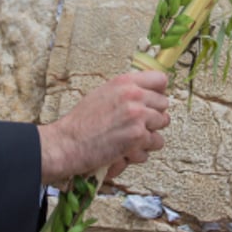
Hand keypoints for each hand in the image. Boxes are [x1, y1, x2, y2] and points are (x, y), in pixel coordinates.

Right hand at [38, 71, 170, 183]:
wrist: (67, 143)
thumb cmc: (81, 122)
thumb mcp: (103, 94)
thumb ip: (126, 92)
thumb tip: (148, 94)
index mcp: (125, 82)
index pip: (161, 80)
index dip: (158, 93)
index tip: (152, 102)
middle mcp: (134, 95)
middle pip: (164, 104)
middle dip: (154, 116)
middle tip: (137, 124)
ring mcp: (138, 115)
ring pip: (162, 125)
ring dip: (150, 134)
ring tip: (131, 138)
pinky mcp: (138, 136)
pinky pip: (154, 144)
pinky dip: (142, 151)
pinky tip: (125, 150)